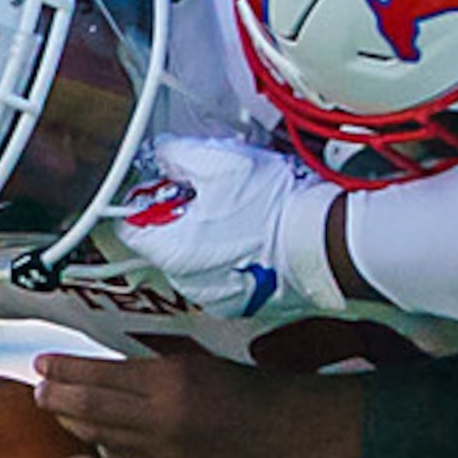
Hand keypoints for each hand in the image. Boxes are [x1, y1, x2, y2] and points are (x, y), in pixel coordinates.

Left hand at [33, 348, 360, 457]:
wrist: (289, 427)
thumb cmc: (246, 385)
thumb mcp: (198, 365)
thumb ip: (150, 373)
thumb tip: (101, 374)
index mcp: (171, 379)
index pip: (100, 374)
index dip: (64, 370)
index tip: (40, 363)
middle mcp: (164, 416)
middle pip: (90, 408)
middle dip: (56, 398)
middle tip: (37, 389)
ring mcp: (167, 450)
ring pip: (102, 437)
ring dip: (74, 424)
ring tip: (56, 411)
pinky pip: (128, 457)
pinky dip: (106, 444)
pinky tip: (94, 437)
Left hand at [116, 135, 343, 320]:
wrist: (326, 241)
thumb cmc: (273, 207)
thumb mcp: (218, 160)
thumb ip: (177, 154)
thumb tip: (165, 154)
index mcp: (171, 252)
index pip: (131, 224)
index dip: (151, 196)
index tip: (174, 184)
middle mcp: (189, 283)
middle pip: (168, 241)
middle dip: (186, 215)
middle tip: (218, 193)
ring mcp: (220, 297)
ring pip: (199, 260)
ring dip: (213, 237)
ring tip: (246, 214)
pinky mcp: (250, 303)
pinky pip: (230, 275)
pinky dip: (238, 258)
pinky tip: (261, 236)